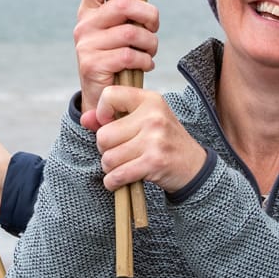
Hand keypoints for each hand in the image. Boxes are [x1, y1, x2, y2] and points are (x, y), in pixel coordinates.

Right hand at [73, 0, 158, 115]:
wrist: (102, 95)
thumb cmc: (117, 56)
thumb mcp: (119, 28)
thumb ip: (128, 10)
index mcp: (89, 9)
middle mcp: (84, 24)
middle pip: (123, 5)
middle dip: (149, 15)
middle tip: (154, 28)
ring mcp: (86, 45)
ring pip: (131, 33)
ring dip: (150, 43)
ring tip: (150, 51)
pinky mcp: (92, 65)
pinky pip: (129, 56)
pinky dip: (145, 61)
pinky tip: (146, 64)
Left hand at [88, 85, 207, 194]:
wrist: (194, 166)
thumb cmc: (164, 141)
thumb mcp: (143, 122)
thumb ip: (112, 118)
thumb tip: (84, 119)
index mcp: (150, 100)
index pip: (109, 95)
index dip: (102, 113)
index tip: (110, 125)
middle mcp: (153, 116)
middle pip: (104, 135)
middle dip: (105, 149)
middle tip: (119, 153)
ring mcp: (155, 139)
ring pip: (108, 158)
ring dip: (110, 168)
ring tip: (123, 166)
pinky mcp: (154, 162)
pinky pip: (118, 175)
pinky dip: (113, 182)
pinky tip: (119, 180)